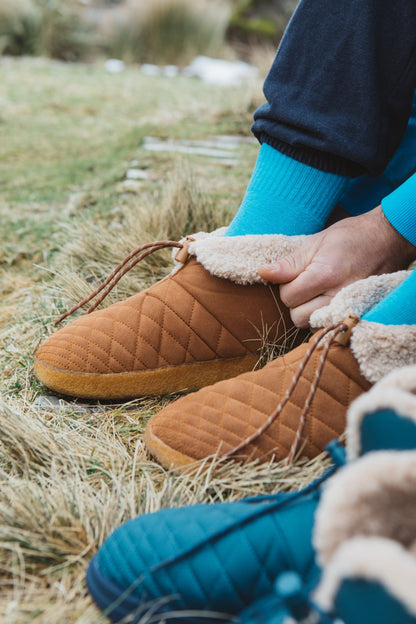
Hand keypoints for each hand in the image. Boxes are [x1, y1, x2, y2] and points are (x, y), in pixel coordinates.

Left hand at [258, 206, 415, 327]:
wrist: (388, 240)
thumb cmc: (351, 237)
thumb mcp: (316, 243)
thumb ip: (289, 264)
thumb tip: (262, 273)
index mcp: (325, 275)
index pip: (288, 297)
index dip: (286, 286)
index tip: (296, 275)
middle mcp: (338, 296)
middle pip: (297, 317)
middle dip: (296, 302)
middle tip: (307, 284)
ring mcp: (349, 308)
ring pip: (311, 325)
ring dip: (308, 311)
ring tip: (319, 292)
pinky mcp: (357, 315)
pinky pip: (328, 327)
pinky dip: (322, 317)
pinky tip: (327, 301)